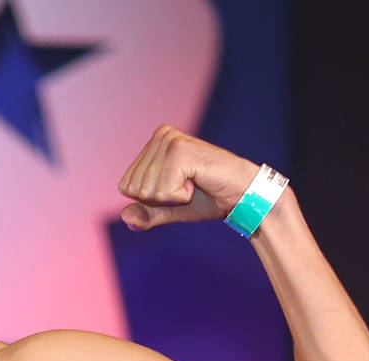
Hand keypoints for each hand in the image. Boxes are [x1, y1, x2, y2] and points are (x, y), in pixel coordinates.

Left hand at [118, 125, 258, 230]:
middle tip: (189, 186)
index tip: (179, 188)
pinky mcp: (180, 151)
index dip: (152, 199)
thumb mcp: (169, 208)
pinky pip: (163, 192)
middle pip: (135, 189)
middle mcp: (160, 136)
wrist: (242, 195)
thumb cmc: (208, 198)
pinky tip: (199, 181)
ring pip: (148, 191)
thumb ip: (145, 213)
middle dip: (161, 198)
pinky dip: (181, 196)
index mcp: (153, 143)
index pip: (126, 187)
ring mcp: (170, 141)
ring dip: (173, 197)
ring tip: (195, 182)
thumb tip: (126, 217)